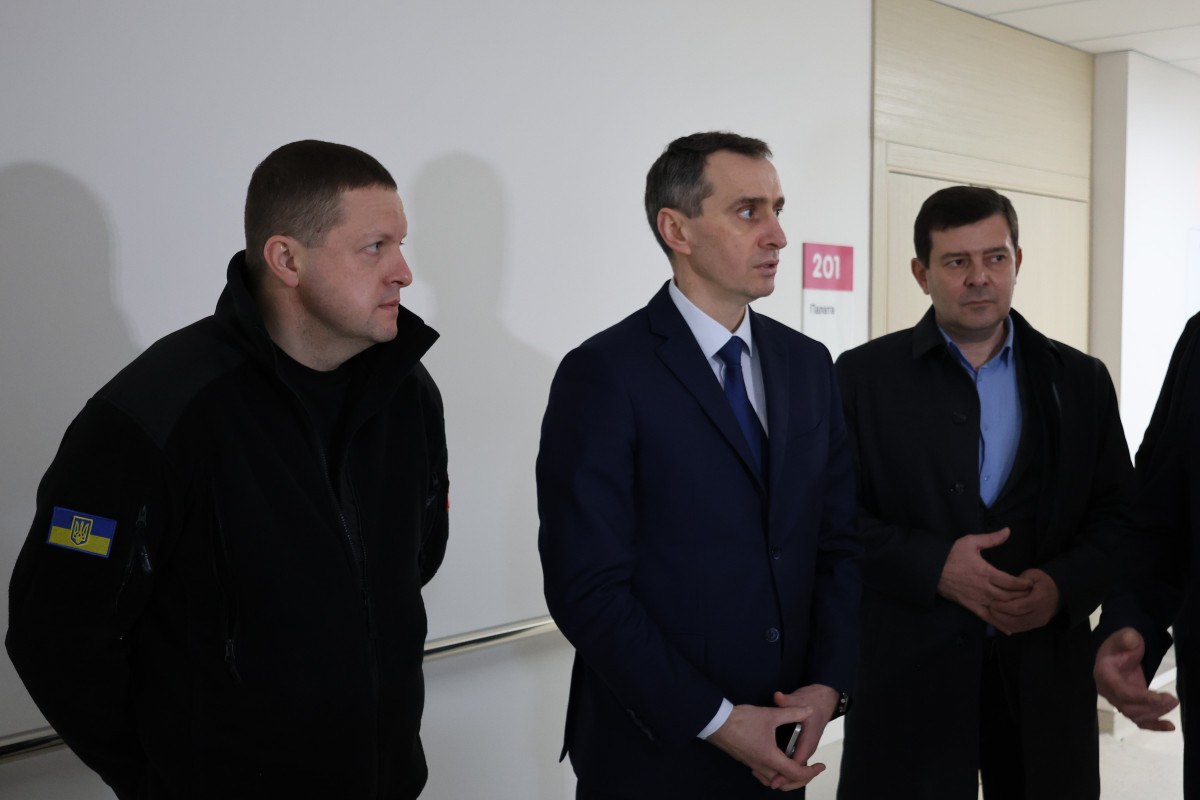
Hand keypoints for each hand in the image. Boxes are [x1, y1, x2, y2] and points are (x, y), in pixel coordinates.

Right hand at [706, 702, 820, 788]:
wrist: (716, 722)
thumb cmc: (741, 720)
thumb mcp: (770, 714)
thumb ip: (792, 713)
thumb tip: (808, 711)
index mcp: (770, 758)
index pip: (796, 773)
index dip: (811, 772)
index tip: (820, 765)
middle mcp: (762, 766)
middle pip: (786, 783)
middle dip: (801, 779)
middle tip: (811, 769)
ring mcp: (753, 765)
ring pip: (773, 781)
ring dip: (787, 778)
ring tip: (797, 767)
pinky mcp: (747, 761)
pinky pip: (764, 775)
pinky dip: (774, 774)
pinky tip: (776, 761)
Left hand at [769, 685, 837, 790]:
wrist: (824, 699)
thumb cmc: (813, 700)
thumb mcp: (799, 699)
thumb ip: (787, 701)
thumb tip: (778, 697)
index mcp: (809, 740)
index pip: (799, 762)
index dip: (786, 773)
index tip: (774, 780)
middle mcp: (807, 747)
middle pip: (798, 771)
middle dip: (784, 779)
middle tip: (768, 781)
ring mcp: (804, 747)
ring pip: (795, 768)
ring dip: (783, 775)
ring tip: (764, 776)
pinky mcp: (800, 746)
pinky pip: (792, 762)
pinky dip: (783, 768)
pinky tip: (767, 767)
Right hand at [936, 528, 1032, 632]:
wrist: (931, 568)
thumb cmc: (951, 554)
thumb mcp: (971, 542)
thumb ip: (992, 538)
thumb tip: (1008, 531)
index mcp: (986, 572)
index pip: (1011, 582)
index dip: (1024, 584)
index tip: (1032, 584)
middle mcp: (984, 588)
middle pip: (1009, 597)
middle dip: (1022, 598)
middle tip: (1033, 598)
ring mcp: (977, 598)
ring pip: (1000, 608)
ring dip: (1014, 610)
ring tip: (1025, 611)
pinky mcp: (970, 605)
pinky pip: (987, 617)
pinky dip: (999, 624)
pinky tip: (1010, 629)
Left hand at [989, 568, 1060, 633]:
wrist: (1061, 590)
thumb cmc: (1044, 580)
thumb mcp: (1032, 575)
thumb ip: (1018, 582)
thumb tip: (1002, 589)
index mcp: (1039, 599)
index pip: (1018, 608)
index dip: (1003, 607)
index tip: (993, 602)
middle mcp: (1040, 613)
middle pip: (1015, 620)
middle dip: (999, 615)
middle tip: (989, 608)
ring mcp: (1040, 621)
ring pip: (1017, 627)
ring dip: (1002, 622)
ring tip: (992, 613)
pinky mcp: (1037, 624)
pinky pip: (1020, 629)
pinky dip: (1008, 625)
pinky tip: (1000, 618)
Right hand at [1094, 627, 1178, 730]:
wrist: (1117, 653)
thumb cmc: (1120, 646)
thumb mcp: (1123, 637)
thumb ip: (1126, 638)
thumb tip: (1132, 640)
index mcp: (1104, 675)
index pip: (1122, 692)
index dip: (1141, 697)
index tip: (1161, 697)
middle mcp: (1108, 692)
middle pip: (1129, 708)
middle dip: (1152, 707)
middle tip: (1172, 699)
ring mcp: (1118, 700)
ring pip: (1135, 715)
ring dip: (1156, 713)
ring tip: (1173, 702)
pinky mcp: (1129, 705)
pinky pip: (1139, 720)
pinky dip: (1154, 725)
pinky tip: (1169, 726)